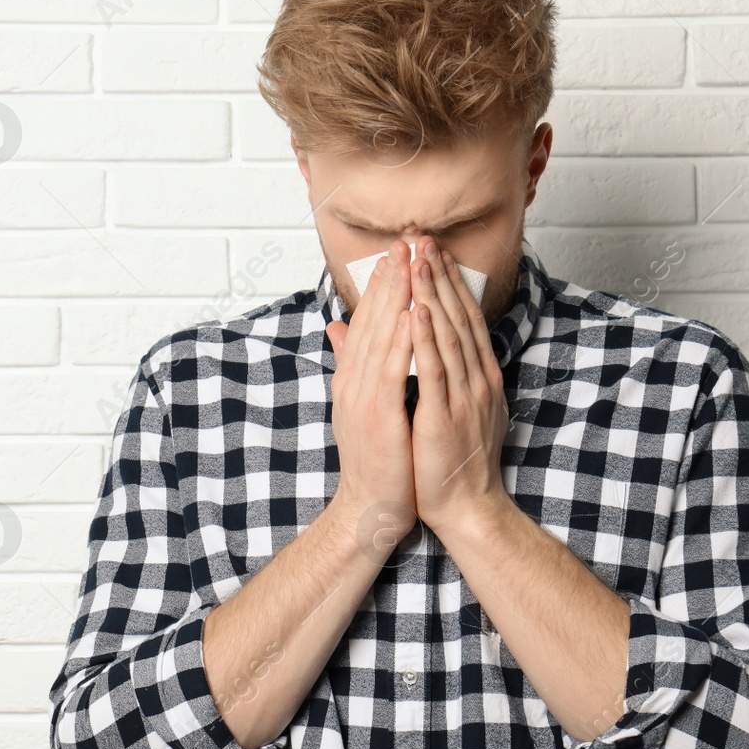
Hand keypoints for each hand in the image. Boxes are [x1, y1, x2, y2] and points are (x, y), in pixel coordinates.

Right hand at [324, 242, 417, 561]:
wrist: (370, 507)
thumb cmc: (377, 460)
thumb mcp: (361, 405)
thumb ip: (353, 366)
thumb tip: (339, 330)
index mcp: (352, 378)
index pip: (367, 322)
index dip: (382, 286)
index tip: (398, 253)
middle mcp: (353, 381)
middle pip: (371, 320)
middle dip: (389, 279)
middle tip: (404, 241)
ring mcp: (362, 396)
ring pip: (379, 336)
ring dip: (394, 297)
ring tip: (409, 263)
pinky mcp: (378, 414)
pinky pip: (390, 368)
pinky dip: (398, 338)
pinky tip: (409, 313)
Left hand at [406, 236, 511, 533]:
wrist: (465, 507)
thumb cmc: (453, 460)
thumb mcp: (446, 407)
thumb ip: (433, 371)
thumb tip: (423, 346)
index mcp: (477, 376)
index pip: (463, 319)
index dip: (448, 282)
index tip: (432, 250)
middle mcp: (476, 379)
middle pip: (458, 317)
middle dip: (440, 276)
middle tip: (425, 239)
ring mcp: (464, 396)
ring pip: (448, 335)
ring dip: (434, 294)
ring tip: (420, 260)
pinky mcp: (445, 415)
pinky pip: (436, 370)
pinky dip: (427, 338)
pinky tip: (418, 311)